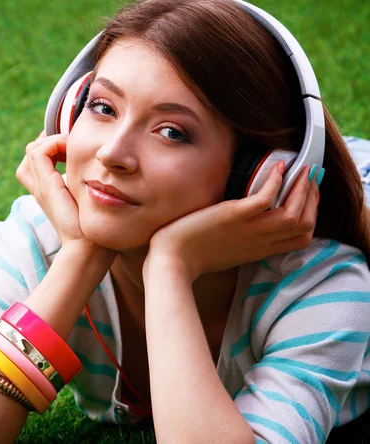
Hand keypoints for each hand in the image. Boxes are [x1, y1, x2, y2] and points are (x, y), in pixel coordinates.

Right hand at [15, 131, 115, 261]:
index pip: (39, 161)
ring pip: (33, 149)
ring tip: (74, 145)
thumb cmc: (95, 230)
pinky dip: (54, 143)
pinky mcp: (46, 186)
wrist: (88, 248)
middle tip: (75, 141)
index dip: (55, 147)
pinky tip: (73, 148)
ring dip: (54, 140)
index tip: (77, 145)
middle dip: (53, 140)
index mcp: (49, 192)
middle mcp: (41, 188)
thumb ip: (92, 188)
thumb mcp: (91, 202)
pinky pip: (39, 152)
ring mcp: (41, 187)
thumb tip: (111, 173)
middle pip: (33, 153)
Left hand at [144, 161, 319, 281]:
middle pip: (304, 225)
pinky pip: (265, 199)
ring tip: (302, 170)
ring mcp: (248, 229)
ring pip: (294, 214)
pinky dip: (276, 182)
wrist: (171, 261)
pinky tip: (278, 168)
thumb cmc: (192, 254)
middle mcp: (259, 242)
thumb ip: (243, 237)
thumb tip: (249, 218)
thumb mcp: (227, 249)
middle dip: (313, 198)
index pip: (301, 238)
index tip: (308, 196)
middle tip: (311, 177)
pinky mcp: (233, 216)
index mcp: (259, 250)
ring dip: (303, 189)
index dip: (310, 215)